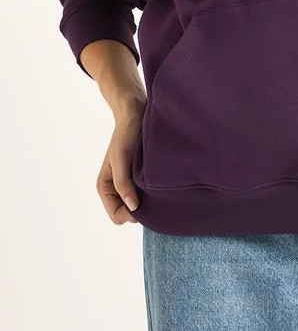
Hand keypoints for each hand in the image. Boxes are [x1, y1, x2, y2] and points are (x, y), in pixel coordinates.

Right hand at [96, 103, 145, 224]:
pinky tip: (160, 182)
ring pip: (139, 204)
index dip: (130, 214)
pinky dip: (152, 191)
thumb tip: (133, 208)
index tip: (144, 201)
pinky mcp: (139, 175)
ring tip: (157, 186)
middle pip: (128, 214)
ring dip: (148, 199)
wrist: (134, 113)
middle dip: (140, 208)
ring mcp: (128, 183)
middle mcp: (115, 188)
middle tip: (154, 193)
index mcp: (105, 187)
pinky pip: (146, 193)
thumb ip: (123, 184)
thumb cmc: (126, 134)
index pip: (117, 216)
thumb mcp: (122, 158)